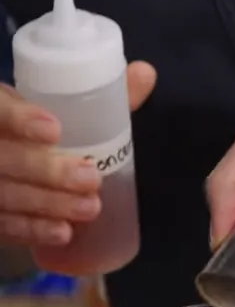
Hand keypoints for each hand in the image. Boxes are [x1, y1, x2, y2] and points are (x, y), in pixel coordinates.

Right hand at [0, 62, 155, 246]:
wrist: (9, 157)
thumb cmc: (37, 130)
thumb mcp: (58, 106)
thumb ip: (101, 94)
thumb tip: (146, 72)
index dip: (18, 117)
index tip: (53, 129)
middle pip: (0, 156)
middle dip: (45, 170)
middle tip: (90, 179)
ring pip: (1, 193)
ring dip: (44, 204)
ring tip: (89, 209)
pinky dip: (29, 230)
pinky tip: (61, 234)